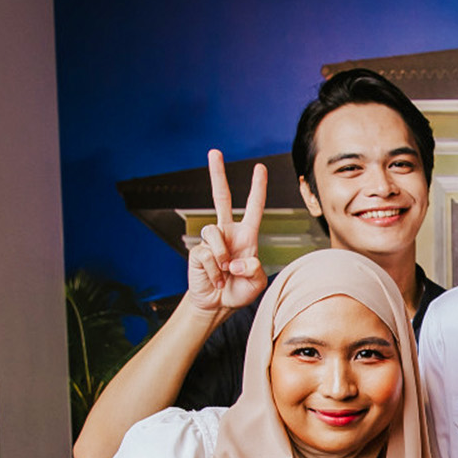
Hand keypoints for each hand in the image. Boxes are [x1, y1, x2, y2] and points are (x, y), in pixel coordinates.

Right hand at [185, 150, 267, 315]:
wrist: (218, 304)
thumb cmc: (239, 290)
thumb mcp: (256, 282)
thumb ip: (254, 269)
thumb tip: (238, 259)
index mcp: (246, 236)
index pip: (253, 208)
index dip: (257, 189)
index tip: (259, 168)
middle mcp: (228, 233)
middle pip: (220, 197)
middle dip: (217, 174)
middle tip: (214, 152)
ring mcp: (211, 241)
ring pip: (214, 233)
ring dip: (222, 258)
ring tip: (225, 273)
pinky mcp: (198, 251)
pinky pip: (206, 254)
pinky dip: (214, 271)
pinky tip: (215, 279)